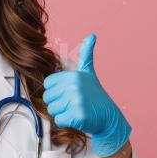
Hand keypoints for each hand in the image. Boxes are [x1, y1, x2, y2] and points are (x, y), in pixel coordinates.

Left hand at [43, 34, 131, 157]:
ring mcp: (76, 101)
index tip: (69, 92)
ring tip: (76, 109)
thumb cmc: (95, 95)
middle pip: (48, 98)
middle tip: (74, 103)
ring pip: (52, 110)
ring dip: (62, 113)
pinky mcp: (77, 116)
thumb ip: (86, 54)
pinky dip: (66, 122)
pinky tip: (77, 118)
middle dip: (58, 103)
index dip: (56, 90)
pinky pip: (58, 120)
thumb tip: (92, 35)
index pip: (48, 84)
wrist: (109, 117)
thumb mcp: (89, 73)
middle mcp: (74, 86)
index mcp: (73, 75)